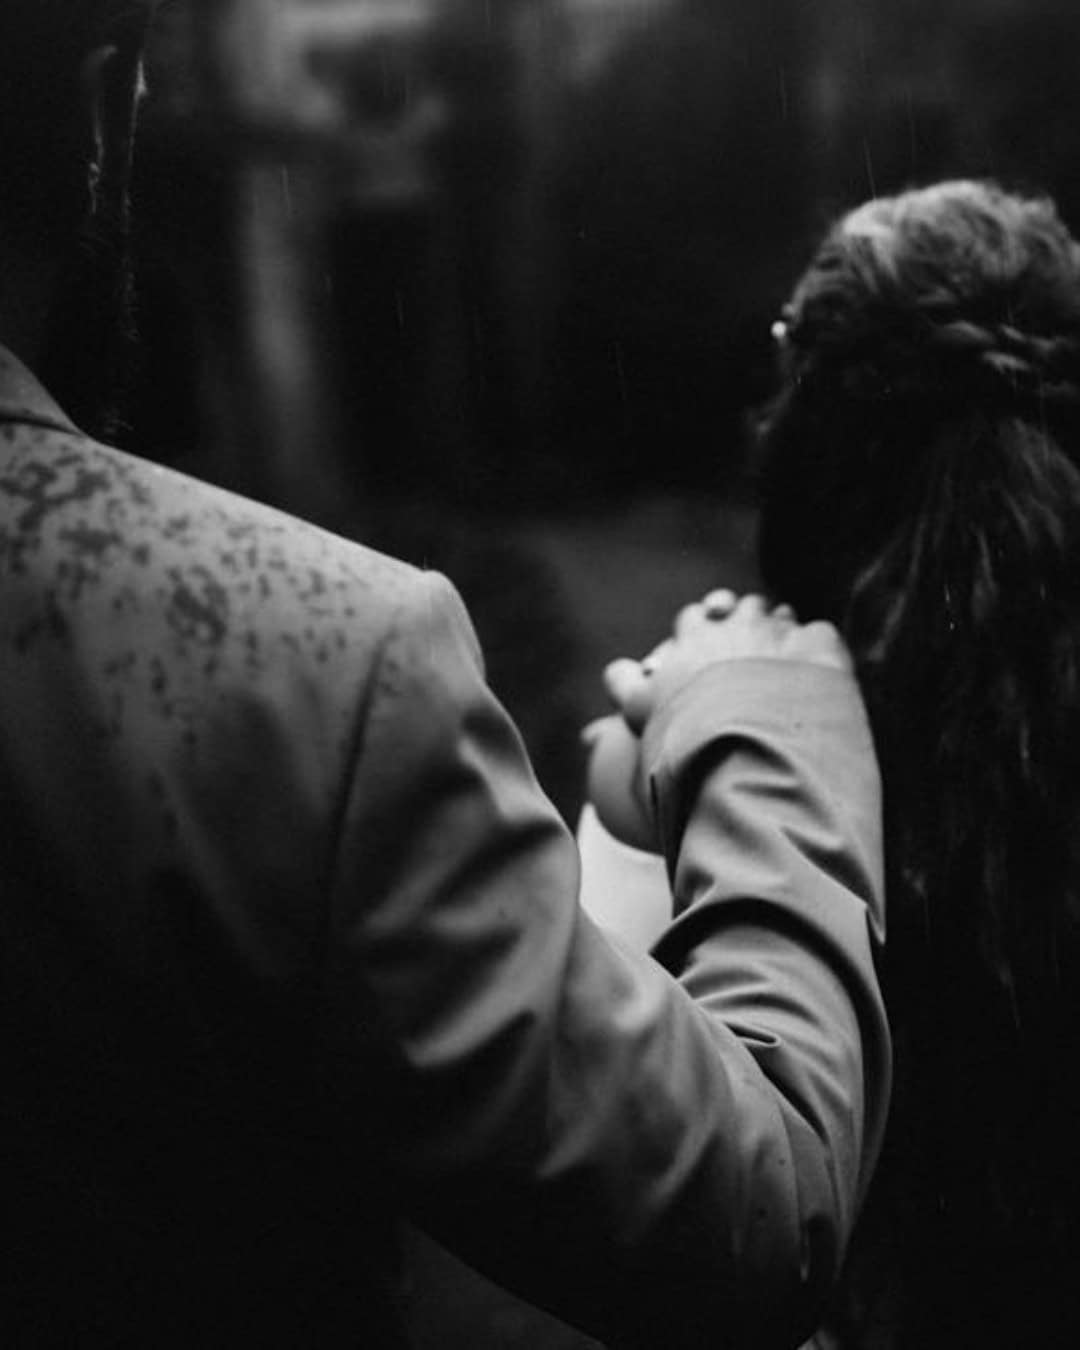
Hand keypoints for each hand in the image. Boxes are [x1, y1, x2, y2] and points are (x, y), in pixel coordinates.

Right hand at [604, 592, 850, 734]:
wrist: (750, 756)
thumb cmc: (686, 738)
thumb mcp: (641, 713)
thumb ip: (625, 687)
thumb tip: (612, 680)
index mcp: (695, 633)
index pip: (695, 618)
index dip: (698, 632)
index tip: (703, 650)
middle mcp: (738, 622)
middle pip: (741, 609)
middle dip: (741, 624)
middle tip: (743, 653)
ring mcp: (783, 632)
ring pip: (780, 617)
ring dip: (778, 634)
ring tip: (780, 664)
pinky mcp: (822, 648)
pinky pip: (819, 635)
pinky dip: (815, 650)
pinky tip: (814, 672)